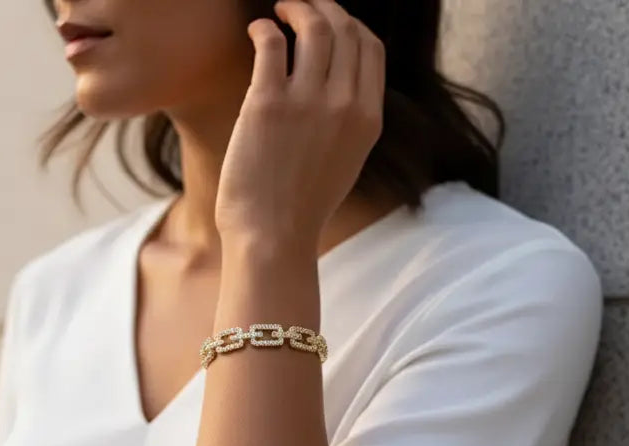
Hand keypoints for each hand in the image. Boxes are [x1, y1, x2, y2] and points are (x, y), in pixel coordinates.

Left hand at [215, 0, 385, 246]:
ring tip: (280, 10)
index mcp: (368, 120)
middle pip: (345, 28)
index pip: (372, 48)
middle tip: (300, 6)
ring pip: (313, 26)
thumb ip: (347, 124)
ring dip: (296, 7)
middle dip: (323, 7)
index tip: (332, 21)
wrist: (272, 239)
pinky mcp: (268, 104)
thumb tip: (335, 88)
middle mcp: (345, 105)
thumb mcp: (344, 164)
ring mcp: (308, 102)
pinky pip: (271, 44)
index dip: (351, 24)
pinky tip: (257, 31)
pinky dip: (264, 29)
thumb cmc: (300, 210)